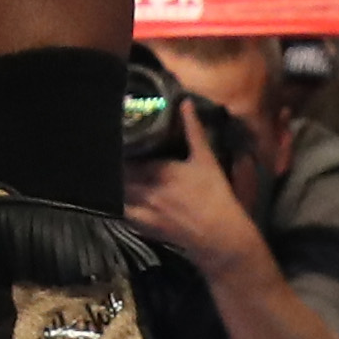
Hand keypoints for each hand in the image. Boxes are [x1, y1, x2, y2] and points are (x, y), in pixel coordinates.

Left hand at [118, 99, 257, 268]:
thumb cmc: (215, 195)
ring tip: (120, 176)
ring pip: (119, 193)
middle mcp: (146, 189)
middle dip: (119, 165)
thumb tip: (185, 102)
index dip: (123, 146)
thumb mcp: (206, 160)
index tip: (121, 138)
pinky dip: (121, 204)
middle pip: (121, 174)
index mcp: (159, 170)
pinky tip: (124, 198)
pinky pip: (124, 214)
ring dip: (118, 184)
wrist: (220, 236)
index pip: (128, 155)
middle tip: (118, 155)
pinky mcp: (145, 227)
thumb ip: (193, 130)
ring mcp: (144, 210)